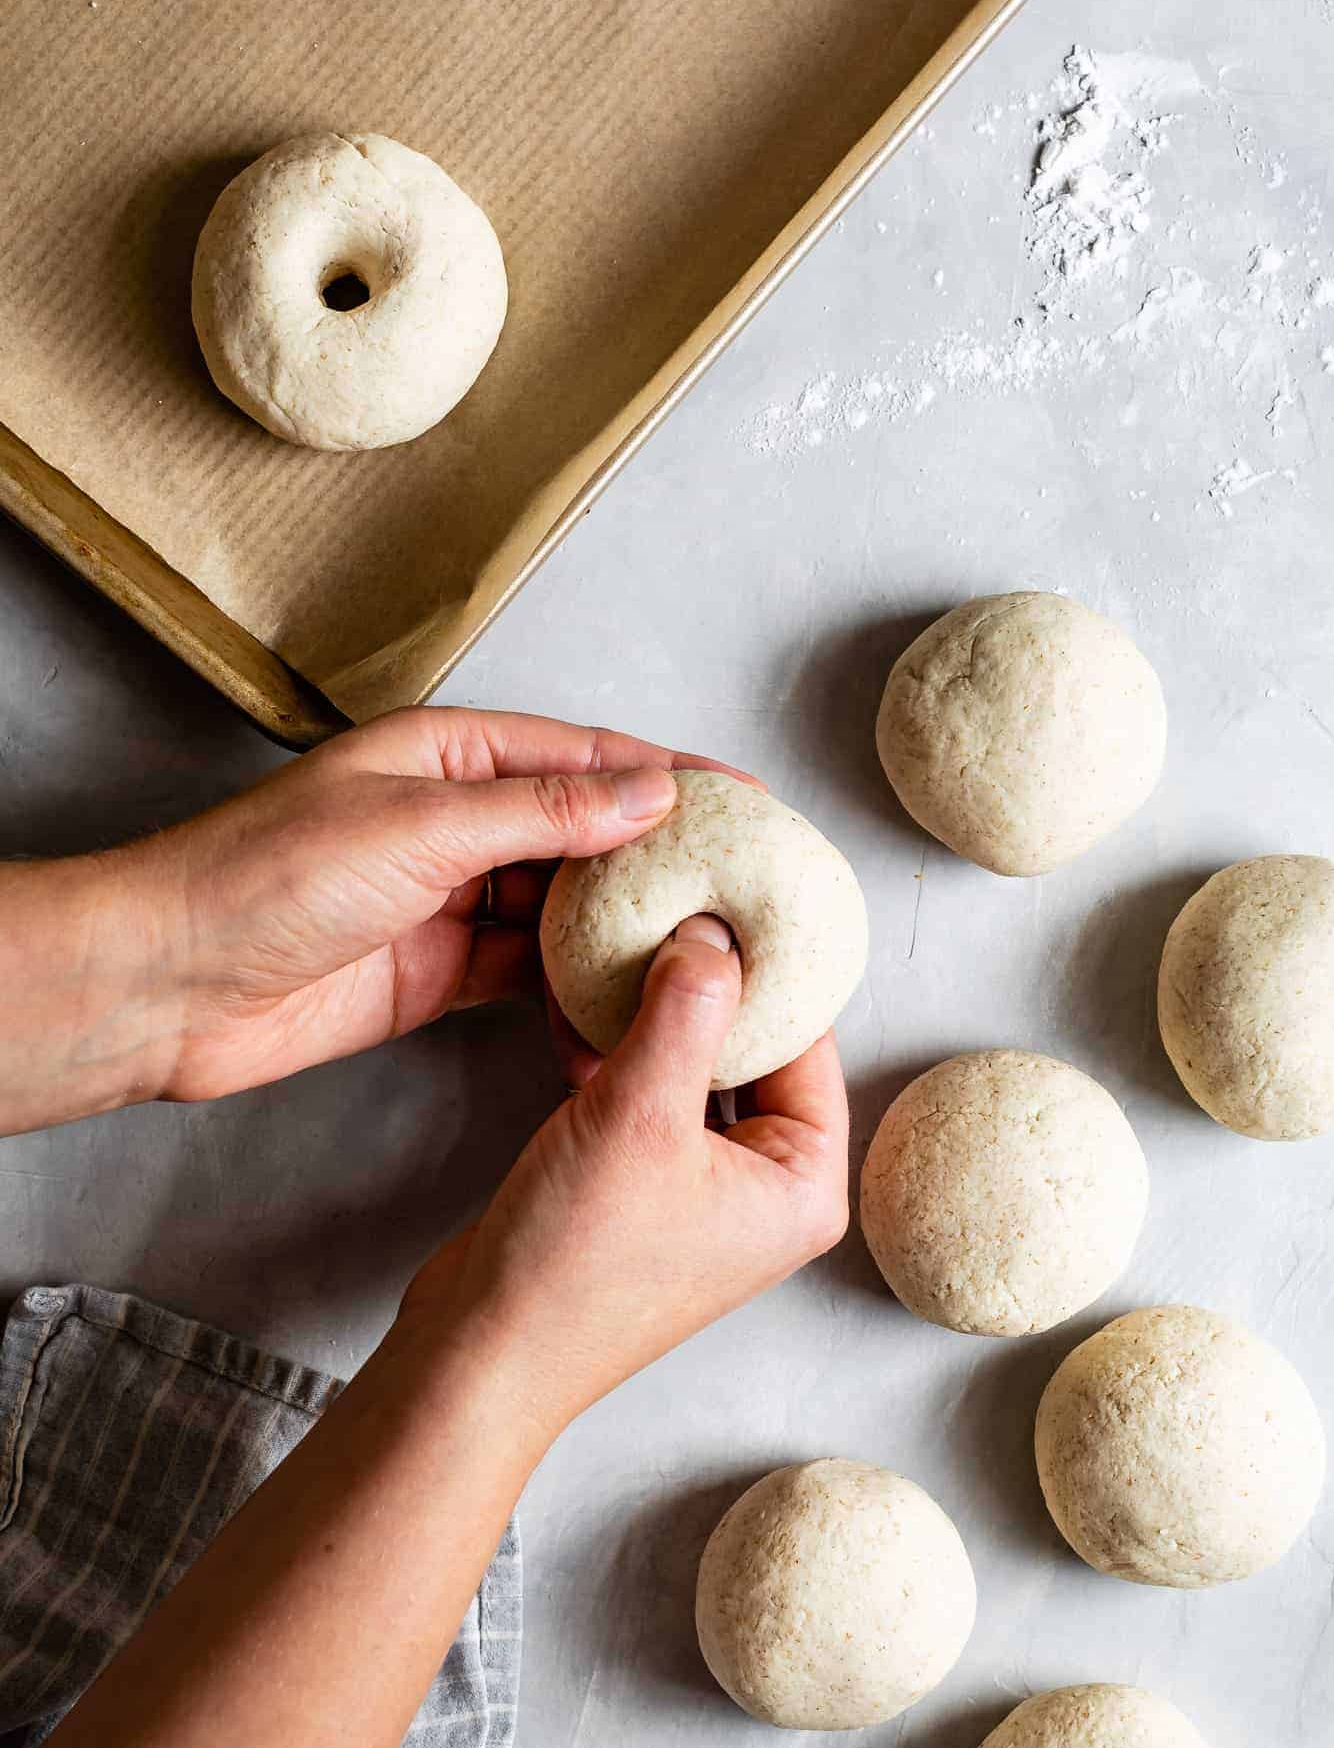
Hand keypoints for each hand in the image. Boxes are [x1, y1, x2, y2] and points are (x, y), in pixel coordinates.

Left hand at [135, 705, 745, 1103]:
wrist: (176, 981)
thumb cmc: (268, 876)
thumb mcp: (423, 824)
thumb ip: (545, 812)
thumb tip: (649, 790)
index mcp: (448, 755)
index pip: (583, 755)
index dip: (667, 772)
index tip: (744, 798)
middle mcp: (453, 820)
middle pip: (581, 829)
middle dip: (659, 851)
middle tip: (742, 879)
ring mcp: (447, 898)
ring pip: (562, 904)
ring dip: (624, 921)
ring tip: (703, 939)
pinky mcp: (437, 971)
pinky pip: (528, 969)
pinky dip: (576, 982)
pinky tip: (628, 992)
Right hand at [402, 915, 849, 1437]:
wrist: (482, 1353)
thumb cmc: (575, 1262)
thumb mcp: (640, 1114)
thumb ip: (686, 1012)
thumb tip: (714, 932)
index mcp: (803, 1185)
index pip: (809, 1045)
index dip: (771, 969)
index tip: (738, 897)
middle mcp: (765, 1191)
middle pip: (754, 1054)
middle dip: (709, 986)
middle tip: (679, 905)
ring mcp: (702, 1194)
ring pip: (693, 1071)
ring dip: (656, 1015)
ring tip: (628, 942)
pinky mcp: (640, 1191)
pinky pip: (647, 1098)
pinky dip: (619, 1054)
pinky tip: (582, 1006)